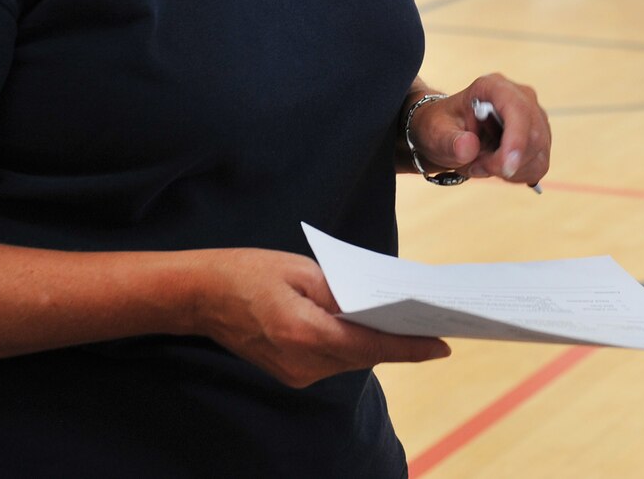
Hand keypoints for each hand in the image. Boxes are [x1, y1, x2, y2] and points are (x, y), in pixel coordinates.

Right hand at [190, 248, 449, 387]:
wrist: (202, 296)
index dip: (410, 347)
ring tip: (408, 322)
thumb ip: (342, 291)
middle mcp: (303, 362)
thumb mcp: (301, 270)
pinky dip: (353, 345)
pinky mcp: (291, 373)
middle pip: (364, 356)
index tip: (442, 345)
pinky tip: (366, 326)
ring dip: (375, 343)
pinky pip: (334, 361)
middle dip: (398, 342)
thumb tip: (377, 306)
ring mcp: (296, 373)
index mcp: (306, 332)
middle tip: (433, 323)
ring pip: (350, 360)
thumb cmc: (249, 272)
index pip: (371, 345)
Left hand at [412, 73, 551, 184]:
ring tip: (480, 163)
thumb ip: (450, 141)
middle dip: (504, 161)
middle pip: (532, 135)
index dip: (516, 140)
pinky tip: (496, 166)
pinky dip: (517, 174)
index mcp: (493, 87)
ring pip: (537, 153)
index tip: (505, 167)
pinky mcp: (540, 138)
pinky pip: (538, 164)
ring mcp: (534, 117)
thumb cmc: (442, 127)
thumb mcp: (436, 132)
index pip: (517, 110)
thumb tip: (468, 147)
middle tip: (474, 166)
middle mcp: (521, 97)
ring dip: (508, 170)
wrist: (449, 132)